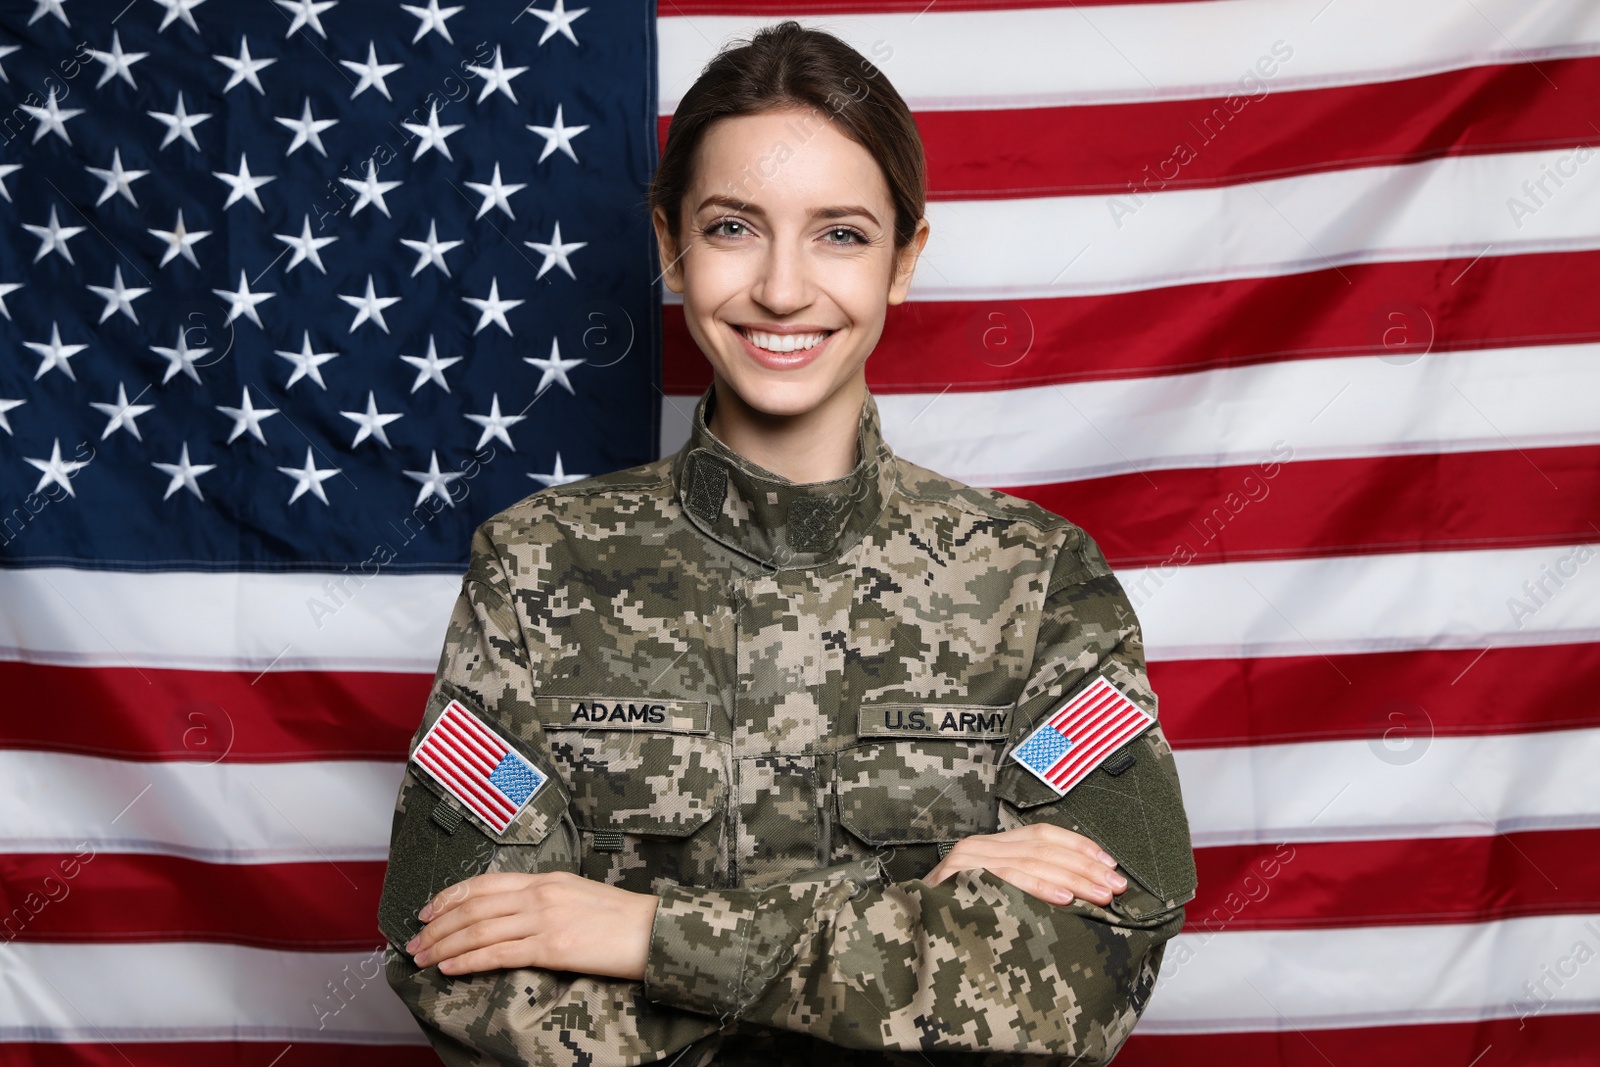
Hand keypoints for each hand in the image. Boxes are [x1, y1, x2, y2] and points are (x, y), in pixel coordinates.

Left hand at [404, 871, 658, 979]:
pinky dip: (469, 961)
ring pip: (479, 930)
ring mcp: (544, 919)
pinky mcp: (551, 947)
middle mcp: (539, 894)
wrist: (653, 930)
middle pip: (474, 906)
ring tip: (423, 958)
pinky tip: (450, 968)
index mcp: (545, 879)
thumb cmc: (621, 918)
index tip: (427, 911)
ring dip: (445, 945)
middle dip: (438, 925)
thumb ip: (544, 899)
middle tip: (414, 941)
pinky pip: (499, 953)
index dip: (450, 896)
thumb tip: (514, 913)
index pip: (485, 883)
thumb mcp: (578, 894)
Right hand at [924, 823, 1127, 906]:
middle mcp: (981, 847)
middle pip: (1044, 847)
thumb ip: (1028, 888)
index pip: (1044, 835)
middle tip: (1116, 886)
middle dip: (1085, 867)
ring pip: (1032, 861)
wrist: (908, 930)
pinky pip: (1007, 879)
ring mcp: (969, 861)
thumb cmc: (955, 919)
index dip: (1080, 847)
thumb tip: (1079, 894)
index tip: (1111, 865)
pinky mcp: (959, 878)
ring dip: (1072, 878)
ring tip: (1100, 894)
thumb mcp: (994, 897)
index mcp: (992, 848)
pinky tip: (1064, 899)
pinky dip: (1038, 888)